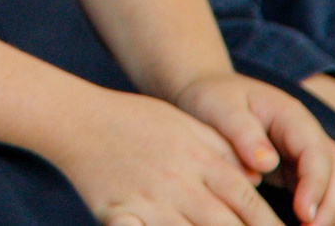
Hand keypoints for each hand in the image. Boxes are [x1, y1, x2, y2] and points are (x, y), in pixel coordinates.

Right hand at [51, 89, 288, 225]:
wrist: (77, 119)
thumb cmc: (135, 120)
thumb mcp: (187, 126)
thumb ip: (223, 152)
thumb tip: (257, 177)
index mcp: (200, 159)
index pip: (249, 202)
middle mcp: (181, 182)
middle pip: (230, 225)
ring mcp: (151, 200)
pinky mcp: (121, 214)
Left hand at [176, 72, 334, 225]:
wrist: (207, 91)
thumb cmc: (213, 98)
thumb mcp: (221, 108)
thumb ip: (242, 131)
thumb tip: (266, 163)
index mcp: (291, 115)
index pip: (316, 152)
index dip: (315, 184)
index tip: (303, 214)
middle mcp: (307, 133)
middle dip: (331, 206)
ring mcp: (306, 152)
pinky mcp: (300, 170)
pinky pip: (324, 193)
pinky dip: (326, 214)